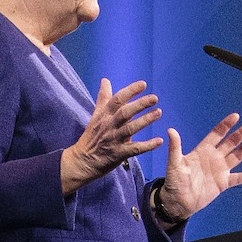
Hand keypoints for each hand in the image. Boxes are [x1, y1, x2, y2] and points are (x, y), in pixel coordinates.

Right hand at [62, 79, 161, 195]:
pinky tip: (159, 141)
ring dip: (145, 120)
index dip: (130, 91)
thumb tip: (105, 80)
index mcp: (104, 115)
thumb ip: (103, 98)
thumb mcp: (96, 116)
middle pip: (125, 113)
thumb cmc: (91, 137)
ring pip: (130, 129)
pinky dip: (147, 145)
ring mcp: (114, 140)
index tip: (143, 84)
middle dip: (140, 104)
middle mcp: (109, 126)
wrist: (82, 161)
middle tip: (154, 98)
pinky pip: (135, 149)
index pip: (117, 100)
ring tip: (158, 112)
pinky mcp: (118, 154)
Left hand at [158, 113, 241, 224]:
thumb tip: (170, 130)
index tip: (235, 116)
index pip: (217, 134)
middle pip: (230, 142)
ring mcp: (220, 170)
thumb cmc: (174, 181)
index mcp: (203, 150)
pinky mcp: (223, 183)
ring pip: (236, 157)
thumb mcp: (174, 163)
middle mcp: (213, 158)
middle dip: (240, 133)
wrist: (178, 201)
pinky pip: (238, 178)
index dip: (226, 125)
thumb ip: (175, 147)